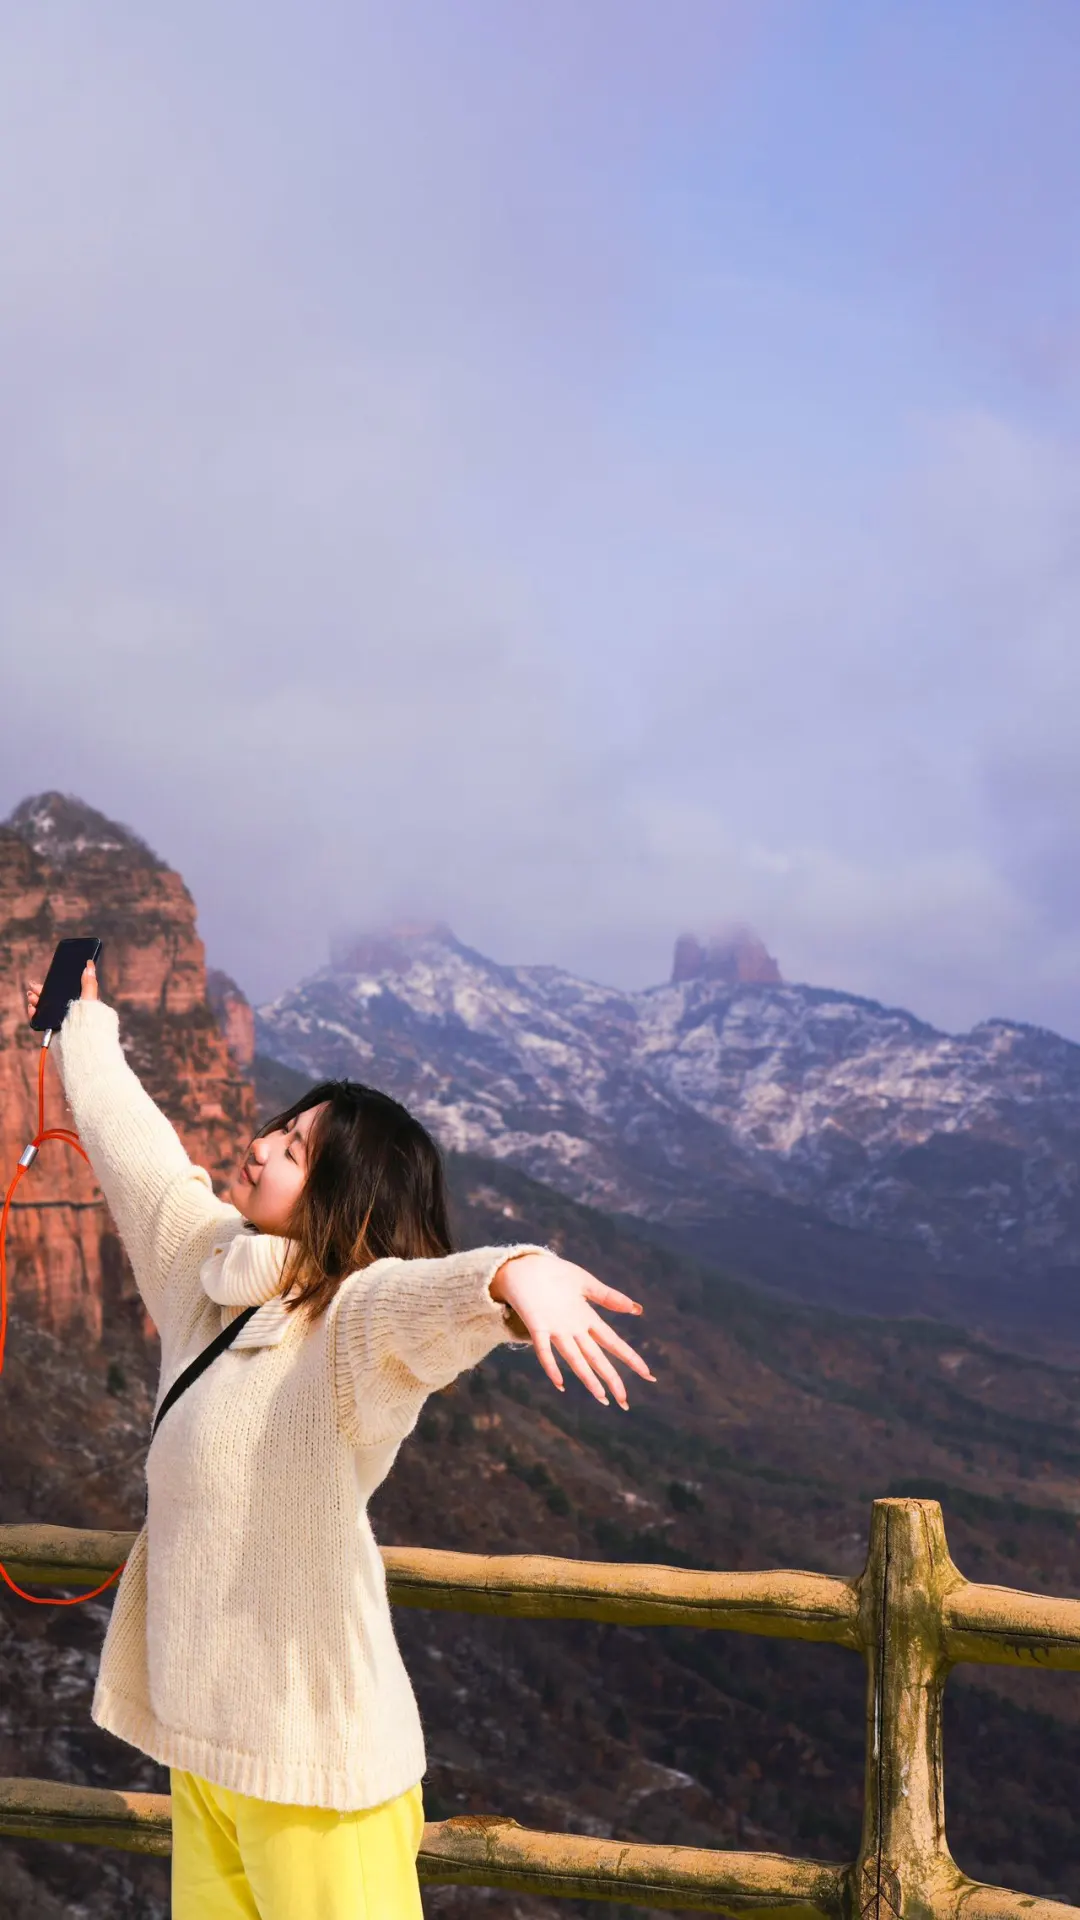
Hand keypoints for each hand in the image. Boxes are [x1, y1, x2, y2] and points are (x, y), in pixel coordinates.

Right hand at [25, 958, 98, 1025]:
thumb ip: (89, 983)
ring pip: (45, 1008)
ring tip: (31, 997)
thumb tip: (89, 964)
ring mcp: (61, 1021)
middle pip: (52, 999)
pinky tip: (32, 1009)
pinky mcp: (53, 1030)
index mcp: (80, 1004)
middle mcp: (70, 1012)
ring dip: (36, 1001)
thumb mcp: (89, 999)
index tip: (44, 981)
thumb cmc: (90, 1022)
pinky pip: (41, 1020)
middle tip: (33, 988)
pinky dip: (35, 1014)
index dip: (53, 986)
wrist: (81, 1044)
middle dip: (41, 992)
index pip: (64, 993)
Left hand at [490, 1251, 655, 1409]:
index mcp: (587, 1319)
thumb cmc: (554, 1274)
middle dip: (612, 1378)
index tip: (648, 1375)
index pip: (613, 1342)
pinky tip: (559, 1383)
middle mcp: (573, 1329)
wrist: (523, 1266)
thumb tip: (637, 1309)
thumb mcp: (585, 1283)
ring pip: (575, 1358)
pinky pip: (544, 1348)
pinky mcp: (536, 1325)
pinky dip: (551, 1365)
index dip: (630, 1358)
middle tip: (625, 1402)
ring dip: (588, 1378)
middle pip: (597, 1357)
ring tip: (601, 1397)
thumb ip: (609, 1297)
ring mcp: (555, 1329)